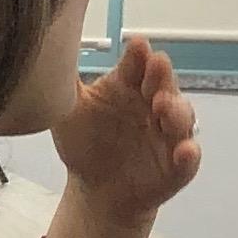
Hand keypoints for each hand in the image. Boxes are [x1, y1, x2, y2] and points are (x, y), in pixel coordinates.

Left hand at [51, 36, 199, 224]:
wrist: (94, 191)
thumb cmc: (84, 144)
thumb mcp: (68, 112)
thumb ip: (64, 84)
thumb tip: (47, 48)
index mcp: (129, 86)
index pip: (138, 64)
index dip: (139, 55)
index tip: (137, 46)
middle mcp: (154, 104)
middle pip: (164, 83)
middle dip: (161, 75)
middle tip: (155, 66)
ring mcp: (169, 134)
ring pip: (182, 116)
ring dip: (176, 109)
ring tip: (162, 106)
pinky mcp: (178, 165)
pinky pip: (188, 159)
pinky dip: (189, 154)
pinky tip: (184, 151)